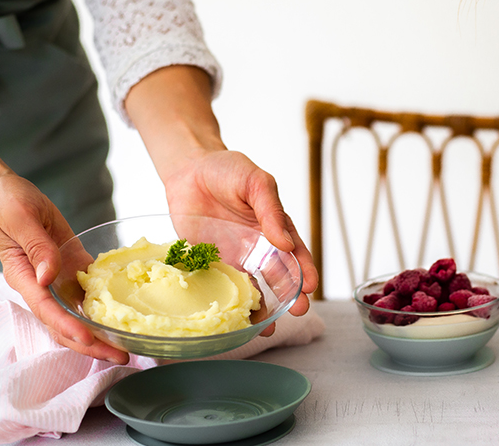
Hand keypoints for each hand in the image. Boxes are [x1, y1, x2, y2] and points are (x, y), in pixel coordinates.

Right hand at [0, 174, 131, 364]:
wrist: (8, 195)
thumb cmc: (8, 204)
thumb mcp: (21, 218)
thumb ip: (36, 247)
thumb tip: (48, 276)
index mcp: (24, 277)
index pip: (47, 310)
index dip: (67, 326)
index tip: (88, 338)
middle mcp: (42, 287)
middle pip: (65, 325)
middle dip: (92, 344)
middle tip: (122, 356)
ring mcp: (58, 282)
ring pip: (79, 317)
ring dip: (101, 334)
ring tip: (129, 347)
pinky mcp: (73, 271)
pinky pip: (90, 295)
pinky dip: (107, 309)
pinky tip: (129, 318)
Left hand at [161, 149, 316, 334]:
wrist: (188, 170)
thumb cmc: (227, 170)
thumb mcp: (255, 182)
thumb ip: (271, 210)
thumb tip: (286, 242)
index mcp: (275, 228)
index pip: (295, 254)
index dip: (305, 271)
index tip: (310, 287)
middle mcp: (258, 248)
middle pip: (278, 278)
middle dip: (290, 297)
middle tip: (297, 312)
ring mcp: (235, 258)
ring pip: (252, 289)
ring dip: (261, 309)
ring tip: (267, 328)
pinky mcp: (211, 264)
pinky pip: (221, 287)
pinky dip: (228, 305)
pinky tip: (233, 320)